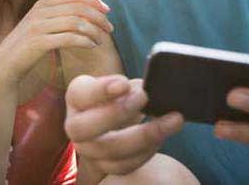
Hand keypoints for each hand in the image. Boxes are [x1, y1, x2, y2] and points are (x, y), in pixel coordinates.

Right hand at [0, 0, 113, 86]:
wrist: (4, 65)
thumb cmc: (27, 48)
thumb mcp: (41, 25)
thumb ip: (57, 16)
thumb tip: (86, 12)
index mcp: (42, 4)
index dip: (93, 1)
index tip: (107, 10)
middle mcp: (40, 12)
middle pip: (78, 8)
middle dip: (98, 17)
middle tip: (109, 28)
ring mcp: (38, 26)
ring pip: (76, 22)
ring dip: (93, 31)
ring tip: (100, 40)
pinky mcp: (39, 43)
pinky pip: (69, 38)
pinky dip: (84, 41)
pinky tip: (91, 46)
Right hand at [64, 74, 183, 174]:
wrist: (111, 123)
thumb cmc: (116, 97)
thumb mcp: (118, 84)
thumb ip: (129, 86)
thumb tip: (149, 87)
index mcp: (77, 98)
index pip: (80, 94)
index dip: (100, 90)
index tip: (123, 83)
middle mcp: (76, 126)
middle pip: (84, 128)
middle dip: (116, 113)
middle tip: (144, 97)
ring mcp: (89, 150)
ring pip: (109, 150)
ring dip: (144, 135)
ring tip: (172, 119)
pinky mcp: (105, 166)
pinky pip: (125, 165)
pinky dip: (147, 150)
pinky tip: (163, 135)